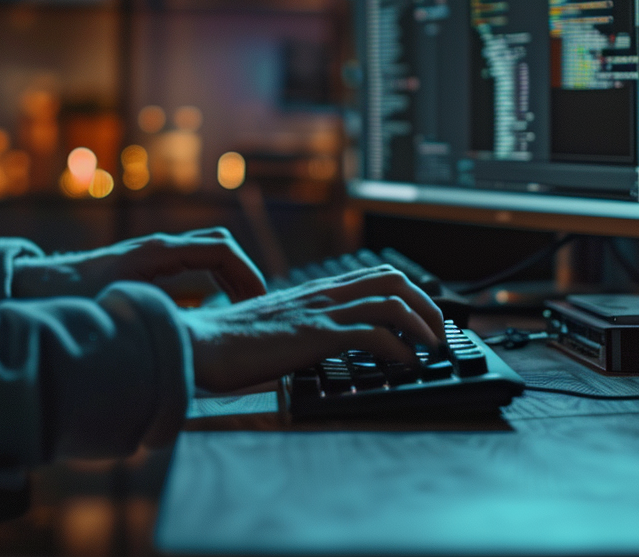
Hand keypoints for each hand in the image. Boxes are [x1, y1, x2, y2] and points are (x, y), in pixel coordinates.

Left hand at [48, 228, 266, 301]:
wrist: (42, 285)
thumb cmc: (78, 298)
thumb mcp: (122, 309)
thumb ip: (157, 320)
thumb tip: (190, 337)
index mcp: (160, 254)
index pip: (221, 251)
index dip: (247, 274)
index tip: (259, 301)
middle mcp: (161, 247)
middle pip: (220, 245)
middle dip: (244, 273)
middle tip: (256, 306)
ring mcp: (155, 252)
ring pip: (209, 252)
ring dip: (230, 276)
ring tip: (240, 309)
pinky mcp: (149, 262)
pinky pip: (193, 263)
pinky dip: (212, 279)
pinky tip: (212, 307)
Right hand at [181, 266, 443, 392]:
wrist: (200, 345)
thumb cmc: (229, 344)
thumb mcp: (275, 328)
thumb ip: (302, 327)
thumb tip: (323, 342)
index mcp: (314, 291)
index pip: (374, 275)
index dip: (409, 292)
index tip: (424, 316)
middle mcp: (322, 294)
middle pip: (393, 280)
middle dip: (426, 305)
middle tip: (439, 333)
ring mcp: (320, 312)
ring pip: (391, 302)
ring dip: (422, 326)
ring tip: (433, 349)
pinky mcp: (315, 335)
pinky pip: (372, 334)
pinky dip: (398, 349)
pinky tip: (404, 364)